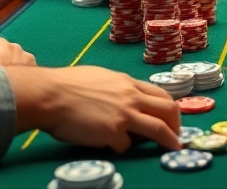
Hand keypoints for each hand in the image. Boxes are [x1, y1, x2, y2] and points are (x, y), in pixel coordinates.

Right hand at [8, 65, 181, 151]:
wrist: (49, 94)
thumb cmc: (67, 85)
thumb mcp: (100, 78)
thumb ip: (117, 88)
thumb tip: (123, 98)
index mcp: (128, 83)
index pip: (160, 94)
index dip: (170, 109)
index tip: (172, 119)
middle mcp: (131, 97)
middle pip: (168, 109)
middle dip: (176, 124)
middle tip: (176, 135)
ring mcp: (124, 115)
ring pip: (158, 129)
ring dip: (169, 140)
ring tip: (172, 148)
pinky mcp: (113, 133)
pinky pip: (125, 145)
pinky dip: (121, 148)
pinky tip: (111, 147)